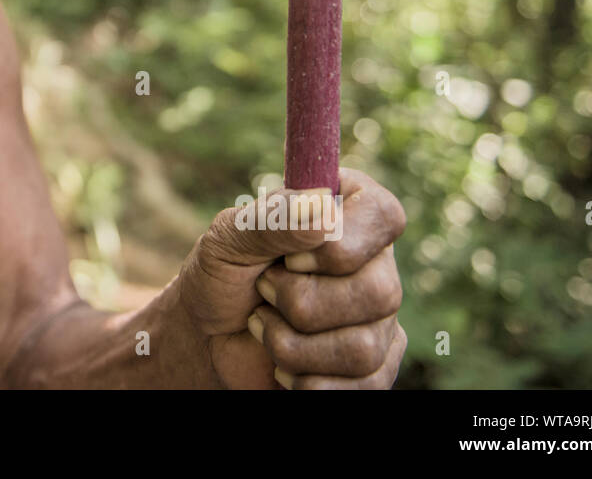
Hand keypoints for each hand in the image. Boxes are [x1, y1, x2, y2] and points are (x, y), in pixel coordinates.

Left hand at [177, 168, 406, 388]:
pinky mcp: (376, 366)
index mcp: (347, 211)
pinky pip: (365, 386)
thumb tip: (323, 206)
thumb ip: (272, 218)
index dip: (341, 245)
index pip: (383, 215)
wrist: (208, 337)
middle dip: (301, 303)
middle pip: (379, 291)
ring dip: (293, 346)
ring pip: (365, 347)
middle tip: (264, 291)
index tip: (291, 260)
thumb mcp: (230, 238)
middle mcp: (375, 262)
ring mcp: (380, 317)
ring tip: (264, 327)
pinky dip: (307, 382)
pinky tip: (282, 367)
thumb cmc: (221, 274)